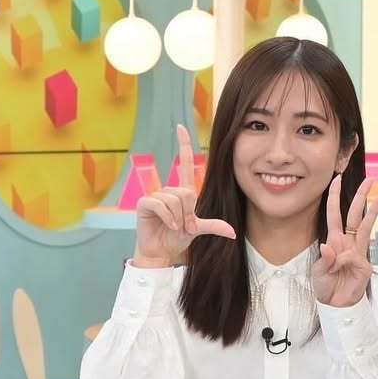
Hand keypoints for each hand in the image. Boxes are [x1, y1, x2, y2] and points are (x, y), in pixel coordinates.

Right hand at [132, 124, 235, 266]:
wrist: (161, 251)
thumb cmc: (177, 237)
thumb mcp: (198, 229)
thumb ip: (214, 226)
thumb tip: (233, 233)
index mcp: (182, 192)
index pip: (183, 163)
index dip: (183, 145)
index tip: (180, 127)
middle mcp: (169, 190)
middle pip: (187, 193)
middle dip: (188, 213)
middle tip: (183, 225)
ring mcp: (156, 196)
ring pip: (175, 200)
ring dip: (178, 217)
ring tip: (174, 226)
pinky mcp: (144, 203)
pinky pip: (160, 204)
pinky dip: (168, 217)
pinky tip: (168, 225)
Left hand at [312, 175, 377, 306]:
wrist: (336, 305)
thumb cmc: (326, 287)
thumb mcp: (319, 272)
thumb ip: (326, 259)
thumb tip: (328, 246)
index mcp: (334, 241)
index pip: (334, 213)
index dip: (335, 196)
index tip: (337, 179)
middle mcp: (348, 242)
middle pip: (355, 214)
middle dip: (361, 196)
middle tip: (370, 179)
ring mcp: (358, 252)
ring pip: (365, 226)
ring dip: (372, 211)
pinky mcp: (364, 264)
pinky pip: (354, 256)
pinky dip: (345, 260)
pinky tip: (340, 267)